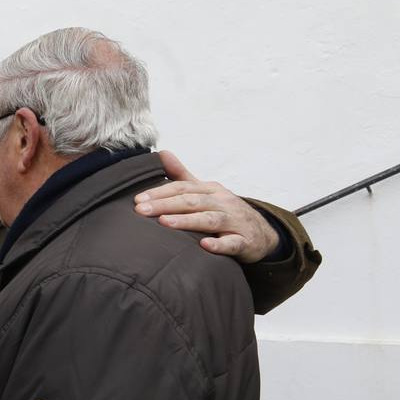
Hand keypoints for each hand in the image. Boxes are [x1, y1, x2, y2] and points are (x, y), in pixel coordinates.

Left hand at [134, 150, 280, 262]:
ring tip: (164, 222)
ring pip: (210, 219)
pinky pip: (232, 243)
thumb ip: (182, 176)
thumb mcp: (205, 192)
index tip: (137, 200)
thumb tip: (161, 153)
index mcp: (211, 190)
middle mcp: (223, 202)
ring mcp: (235, 221)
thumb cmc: (225, 211)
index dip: (160, 192)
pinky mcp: (244, 242)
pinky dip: (219, 244)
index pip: (183, 188)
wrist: (262, 234)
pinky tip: (204, 246)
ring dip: (187, 221)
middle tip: (141, 210)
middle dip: (165, 205)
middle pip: (192, 201)